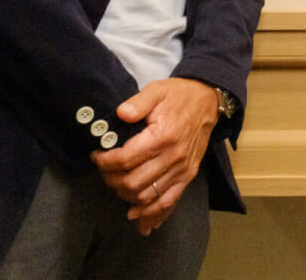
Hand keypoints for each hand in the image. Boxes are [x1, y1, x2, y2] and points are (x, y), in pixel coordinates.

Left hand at [91, 77, 219, 234]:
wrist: (208, 101)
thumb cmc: (180, 95)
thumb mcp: (157, 89)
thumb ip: (138, 102)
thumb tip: (121, 114)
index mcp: (163, 136)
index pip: (126, 159)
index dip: (106, 162)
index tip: (96, 156)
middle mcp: (173, 157)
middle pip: (133, 182)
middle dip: (111, 179)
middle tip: (103, 170)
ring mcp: (182, 169)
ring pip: (147, 195)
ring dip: (126, 195)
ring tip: (115, 183)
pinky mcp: (187, 176)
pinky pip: (168, 201)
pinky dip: (150, 212)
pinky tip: (135, 215)